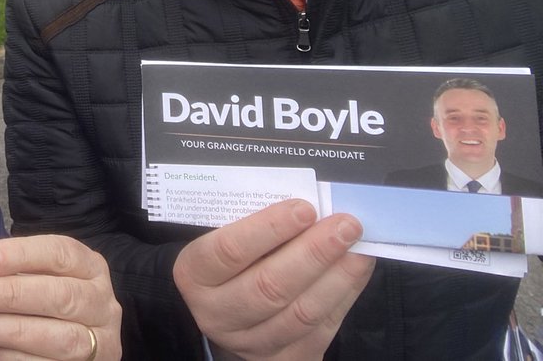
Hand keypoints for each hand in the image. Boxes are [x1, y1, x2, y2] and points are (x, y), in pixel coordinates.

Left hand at [0, 234, 120, 360]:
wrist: (77, 337)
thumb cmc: (52, 297)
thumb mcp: (44, 276)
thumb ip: (17, 273)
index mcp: (91, 268)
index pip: (60, 253)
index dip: (22, 254)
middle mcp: (101, 302)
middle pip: (62, 296)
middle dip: (13, 294)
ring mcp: (100, 339)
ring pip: (62, 337)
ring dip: (14, 331)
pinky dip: (18, 358)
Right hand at [173, 199, 374, 360]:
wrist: (224, 307)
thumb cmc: (229, 258)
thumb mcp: (224, 235)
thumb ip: (257, 224)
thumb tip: (310, 208)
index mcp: (195, 274)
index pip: (230, 250)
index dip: (269, 228)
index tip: (305, 208)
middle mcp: (216, 314)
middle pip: (269, 286)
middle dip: (313, 253)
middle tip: (345, 225)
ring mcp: (250, 343)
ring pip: (300, 314)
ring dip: (337, 278)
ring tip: (359, 248)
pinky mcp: (282, 359)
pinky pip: (319, 331)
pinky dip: (344, 297)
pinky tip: (356, 271)